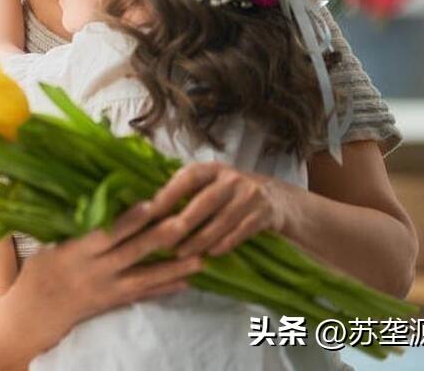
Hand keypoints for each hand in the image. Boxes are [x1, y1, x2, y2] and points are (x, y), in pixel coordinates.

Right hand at [10, 201, 204, 346]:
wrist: (34, 313)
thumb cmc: (40, 272)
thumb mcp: (52, 246)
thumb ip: (77, 230)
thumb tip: (102, 203)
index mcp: (76, 252)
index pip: (106, 234)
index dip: (128, 220)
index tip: (150, 204)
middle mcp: (95, 272)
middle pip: (132, 253)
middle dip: (159, 239)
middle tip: (185, 224)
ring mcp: (107, 290)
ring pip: (144, 278)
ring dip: (173, 268)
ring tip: (200, 260)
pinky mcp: (113, 303)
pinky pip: (143, 296)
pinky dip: (164, 289)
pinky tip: (185, 282)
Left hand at [150, 161, 288, 257]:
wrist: (276, 198)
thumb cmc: (228, 193)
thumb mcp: (210, 183)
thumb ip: (185, 190)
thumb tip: (147, 206)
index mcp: (213, 168)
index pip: (188, 177)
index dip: (169, 193)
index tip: (150, 211)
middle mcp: (233, 178)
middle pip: (206, 201)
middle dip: (184, 222)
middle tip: (164, 240)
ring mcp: (251, 196)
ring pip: (223, 220)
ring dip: (201, 239)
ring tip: (181, 253)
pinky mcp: (264, 215)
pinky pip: (241, 232)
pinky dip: (223, 244)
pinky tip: (208, 254)